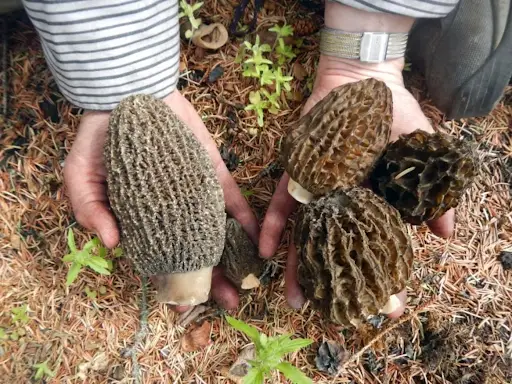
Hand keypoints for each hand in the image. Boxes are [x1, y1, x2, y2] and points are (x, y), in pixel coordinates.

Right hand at [63, 91, 259, 310]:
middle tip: (226, 302)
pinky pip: (231, 198)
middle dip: (210, 278)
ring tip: (247, 283)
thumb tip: (112, 244)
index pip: (160, 258)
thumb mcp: (79, 174)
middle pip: (194, 251)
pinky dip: (245, 218)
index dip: (170, 282)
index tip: (182, 306)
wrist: (130, 92)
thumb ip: (89, 209)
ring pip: (217, 231)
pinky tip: (258, 241)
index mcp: (142, 219)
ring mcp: (195, 192)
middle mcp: (173, 211)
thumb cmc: (99, 137)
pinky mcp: (212, 171)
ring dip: (234, 257)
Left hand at [259, 55, 454, 313]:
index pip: (376, 246)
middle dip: (336, 281)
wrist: (362, 80)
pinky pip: (284, 202)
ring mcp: (319, 190)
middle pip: (337, 248)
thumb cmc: (394, 114)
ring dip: (298, 265)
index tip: (389, 305)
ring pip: (307, 234)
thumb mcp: (421, 150)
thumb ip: (432, 191)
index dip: (383, 276)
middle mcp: (342, 203)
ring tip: (295, 298)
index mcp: (372, 202)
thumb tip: (447, 235)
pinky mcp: (298, 173)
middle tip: (336, 314)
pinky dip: (275, 225)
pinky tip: (268, 250)